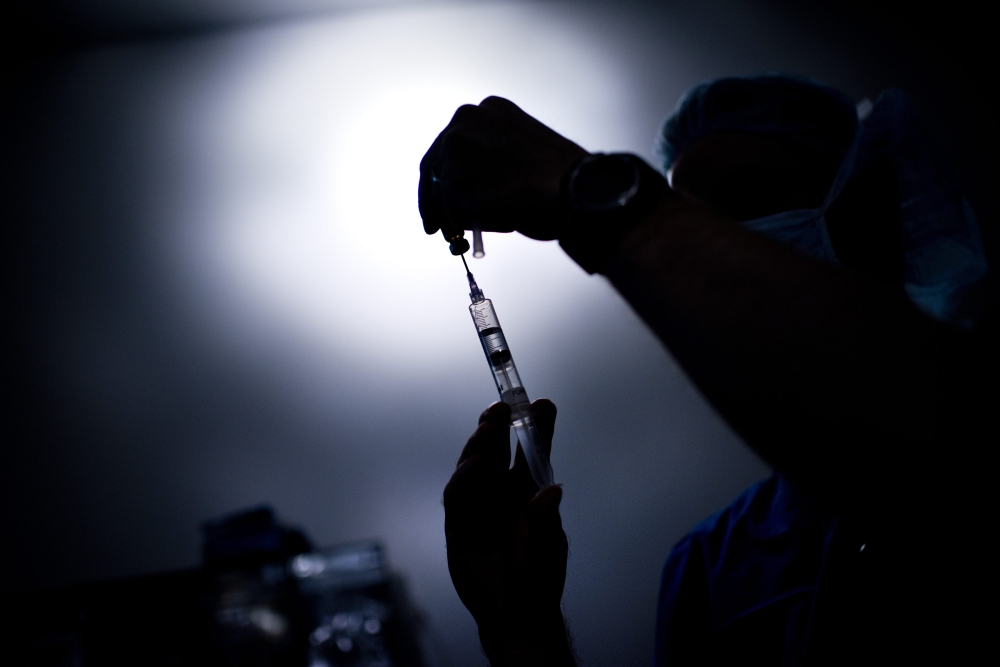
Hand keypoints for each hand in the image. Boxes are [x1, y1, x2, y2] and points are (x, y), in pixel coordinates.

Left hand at [419, 96, 589, 240]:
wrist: (577, 189)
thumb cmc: (561, 181)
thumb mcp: (522, 157)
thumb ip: (492, 165)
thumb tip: (466, 196)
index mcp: (489, 110)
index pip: (452, 142)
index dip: (445, 173)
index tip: (442, 195)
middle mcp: (467, 119)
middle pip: (433, 164)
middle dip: (432, 199)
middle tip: (433, 225)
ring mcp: (458, 147)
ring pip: (442, 192)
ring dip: (460, 215)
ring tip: (491, 223)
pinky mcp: (455, 178)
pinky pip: (453, 212)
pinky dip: (471, 225)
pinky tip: (502, 220)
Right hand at [443, 400, 573, 665]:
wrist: (517, 613)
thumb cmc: (538, 573)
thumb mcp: (549, 544)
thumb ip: (546, 518)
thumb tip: (552, 490)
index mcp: (527, 487)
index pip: (530, 449)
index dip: (535, 425)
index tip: (542, 404)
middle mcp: (500, 490)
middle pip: (495, 449)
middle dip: (497, 426)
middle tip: (503, 407)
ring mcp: (477, 505)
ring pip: (474, 465)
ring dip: (480, 445)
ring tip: (490, 428)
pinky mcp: (457, 524)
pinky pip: (457, 495)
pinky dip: (465, 478)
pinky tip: (476, 466)